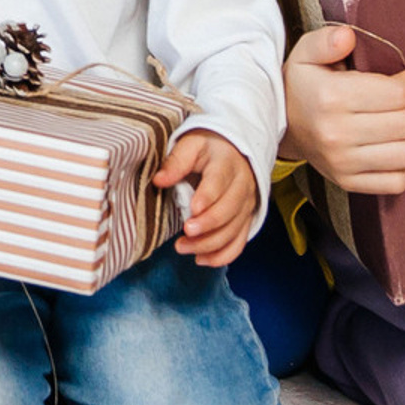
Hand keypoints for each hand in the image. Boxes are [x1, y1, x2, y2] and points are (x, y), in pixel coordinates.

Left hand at [156, 130, 258, 266]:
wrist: (235, 152)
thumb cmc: (208, 148)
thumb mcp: (191, 145)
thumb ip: (176, 161)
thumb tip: (158, 180)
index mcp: (226, 165)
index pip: (219, 183)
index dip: (207, 198)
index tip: (192, 210)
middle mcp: (242, 187)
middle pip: (228, 212)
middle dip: (207, 226)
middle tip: (185, 232)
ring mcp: (246, 206)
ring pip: (233, 232)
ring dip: (209, 245)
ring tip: (182, 247)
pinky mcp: (245, 221)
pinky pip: (238, 244)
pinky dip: (222, 256)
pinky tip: (201, 259)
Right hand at [282, 23, 404, 192]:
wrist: (281, 124)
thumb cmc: (302, 84)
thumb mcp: (305, 53)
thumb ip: (326, 40)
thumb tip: (349, 36)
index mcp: (329, 97)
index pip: (394, 93)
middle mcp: (337, 133)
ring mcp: (343, 162)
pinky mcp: (348, 182)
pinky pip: (396, 181)